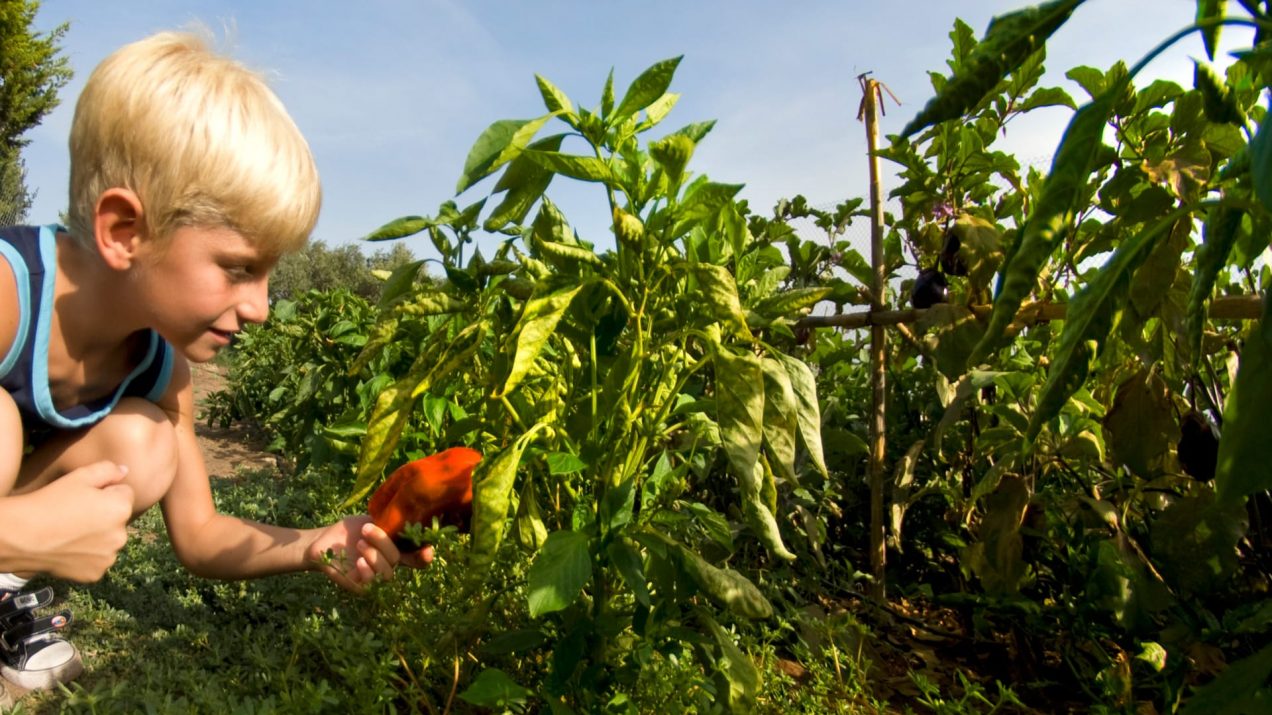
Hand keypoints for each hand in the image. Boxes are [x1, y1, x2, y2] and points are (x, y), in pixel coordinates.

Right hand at [1, 462, 133, 581]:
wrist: (21, 537)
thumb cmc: (50, 502)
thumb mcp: (79, 476)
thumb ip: (108, 470)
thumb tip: (124, 471)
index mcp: (121, 508)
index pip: (124, 494)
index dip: (105, 493)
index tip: (85, 498)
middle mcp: (121, 535)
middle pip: (118, 519)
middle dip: (104, 516)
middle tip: (76, 516)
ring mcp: (108, 557)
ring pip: (108, 541)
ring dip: (97, 538)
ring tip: (70, 534)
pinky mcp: (95, 574)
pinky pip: (97, 560)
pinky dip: (87, 556)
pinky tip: (68, 549)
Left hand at [305, 516, 434, 593]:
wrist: (322, 541)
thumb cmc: (349, 531)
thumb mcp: (371, 521)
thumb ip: (390, 524)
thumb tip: (408, 520)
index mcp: (395, 549)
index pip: (417, 557)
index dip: (425, 556)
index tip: (427, 550)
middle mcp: (388, 564)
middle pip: (398, 559)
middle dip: (383, 542)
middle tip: (365, 529)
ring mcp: (375, 577)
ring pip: (387, 573)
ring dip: (375, 556)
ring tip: (359, 544)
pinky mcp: (360, 587)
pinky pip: (371, 584)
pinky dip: (368, 571)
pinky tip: (359, 562)